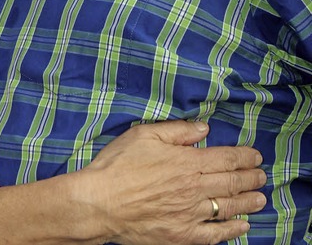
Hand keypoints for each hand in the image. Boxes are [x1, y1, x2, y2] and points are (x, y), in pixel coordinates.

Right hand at [75, 120, 266, 244]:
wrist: (101, 202)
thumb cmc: (118, 165)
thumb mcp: (143, 135)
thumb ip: (177, 131)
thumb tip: (203, 129)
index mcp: (186, 162)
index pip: (226, 159)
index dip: (244, 157)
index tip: (255, 156)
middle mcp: (194, 189)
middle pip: (232, 183)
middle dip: (251, 178)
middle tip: (262, 175)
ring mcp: (190, 214)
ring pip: (229, 208)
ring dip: (248, 202)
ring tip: (259, 198)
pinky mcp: (182, 235)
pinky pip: (215, 234)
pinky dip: (233, 229)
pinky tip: (242, 225)